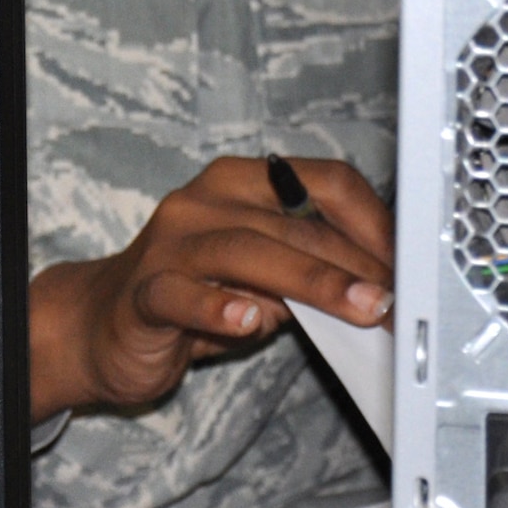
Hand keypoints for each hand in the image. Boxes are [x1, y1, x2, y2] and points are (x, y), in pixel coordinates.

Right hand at [29, 155, 393, 422]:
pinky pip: (182, 293)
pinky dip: (219, 306)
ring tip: (355, 305)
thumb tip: (376, 286)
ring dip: (311, 279)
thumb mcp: (259, 278)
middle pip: (292, 219)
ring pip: (247, 249)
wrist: (101, 325)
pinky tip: (250, 322)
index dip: (371, 220)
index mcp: (241, 184)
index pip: (321, 182)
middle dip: (353, 259)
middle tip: (393, 295)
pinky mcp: (144, 291)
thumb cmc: (190, 294)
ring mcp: (171, 243)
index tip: (406, 262)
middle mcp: (204, 202)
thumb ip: (306, 272)